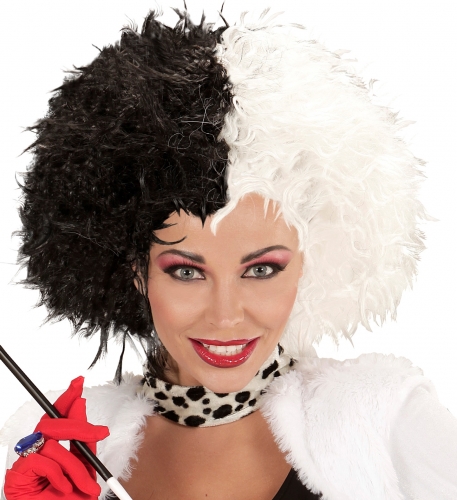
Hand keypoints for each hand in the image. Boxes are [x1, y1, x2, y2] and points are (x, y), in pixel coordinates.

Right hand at [4, 377, 108, 499]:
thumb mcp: (85, 468)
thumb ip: (84, 441)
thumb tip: (82, 407)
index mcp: (51, 446)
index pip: (56, 417)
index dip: (67, 398)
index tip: (79, 382)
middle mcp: (36, 450)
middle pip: (52, 424)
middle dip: (79, 426)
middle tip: (99, 433)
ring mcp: (25, 461)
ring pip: (53, 446)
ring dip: (73, 466)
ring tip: (82, 486)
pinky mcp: (17, 475)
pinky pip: (42, 461)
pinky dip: (58, 476)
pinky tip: (63, 488)